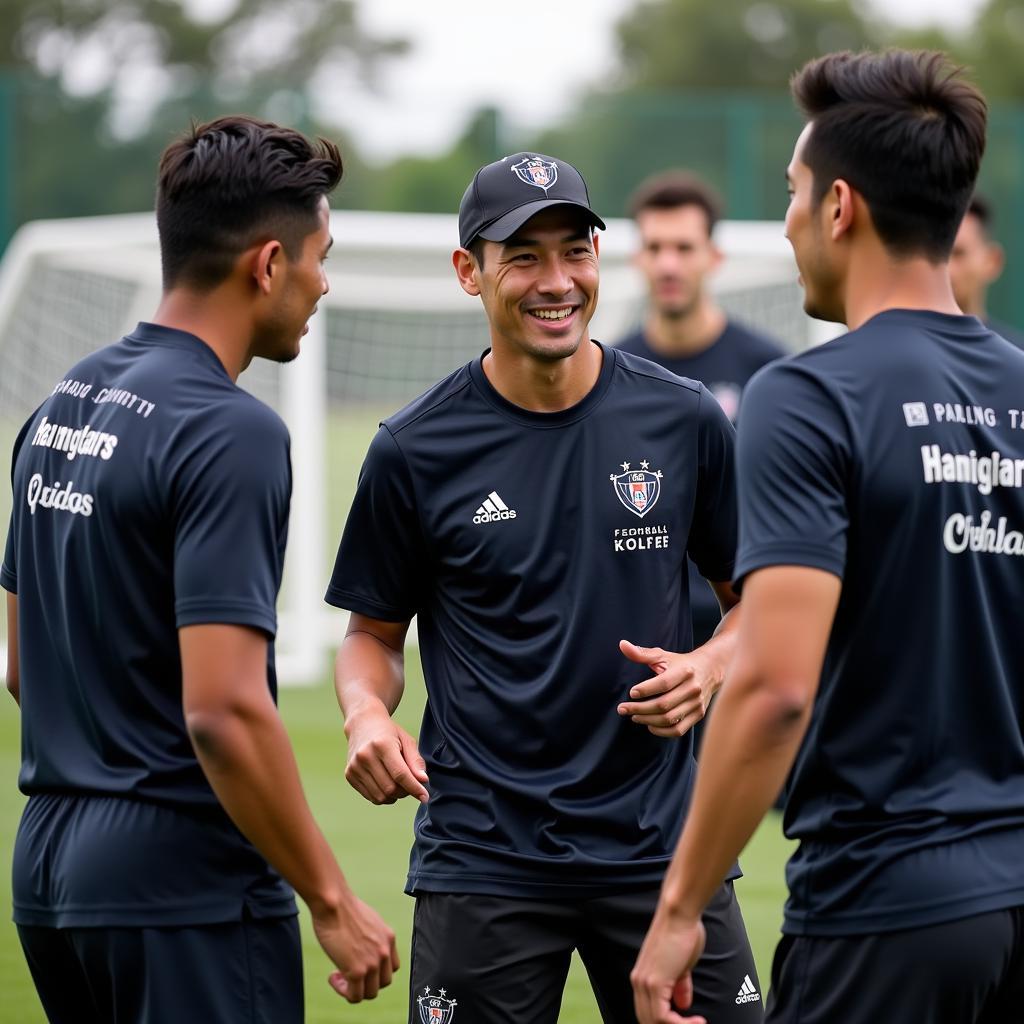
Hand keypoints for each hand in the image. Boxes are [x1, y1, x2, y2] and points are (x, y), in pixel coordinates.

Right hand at [313, 892, 399, 1001]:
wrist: (333, 903)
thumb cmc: (343, 908)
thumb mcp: (367, 921)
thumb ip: (371, 936)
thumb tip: (362, 947)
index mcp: (389, 938)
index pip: (392, 967)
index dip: (375, 971)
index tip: (359, 964)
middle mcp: (384, 951)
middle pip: (383, 983)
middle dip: (366, 981)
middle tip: (348, 972)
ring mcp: (373, 963)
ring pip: (370, 993)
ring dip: (354, 989)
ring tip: (339, 975)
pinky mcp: (358, 971)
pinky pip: (355, 996)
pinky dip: (343, 991)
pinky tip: (333, 977)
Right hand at [344, 704, 428, 803]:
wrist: (362, 724)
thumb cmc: (389, 733)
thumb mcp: (406, 740)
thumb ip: (415, 761)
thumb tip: (423, 780)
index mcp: (382, 744)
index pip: (400, 774)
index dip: (414, 788)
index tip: (425, 797)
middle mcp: (365, 756)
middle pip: (390, 788)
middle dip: (405, 792)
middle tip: (411, 785)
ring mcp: (354, 766)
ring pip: (380, 796)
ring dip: (394, 796)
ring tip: (399, 785)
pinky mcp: (349, 774)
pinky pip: (370, 797)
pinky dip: (383, 796)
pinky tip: (387, 785)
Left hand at [617, 640, 721, 737]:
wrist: (709, 670)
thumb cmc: (680, 663)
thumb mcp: (662, 655)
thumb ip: (641, 653)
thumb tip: (622, 645)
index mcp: (684, 671)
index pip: (663, 683)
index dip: (646, 689)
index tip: (631, 693)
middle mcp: (693, 688)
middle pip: (663, 704)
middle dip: (639, 708)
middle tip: (622, 709)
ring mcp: (697, 703)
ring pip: (669, 719)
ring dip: (648, 720)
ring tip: (633, 716)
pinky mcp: (698, 715)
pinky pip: (678, 730)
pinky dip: (662, 731)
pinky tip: (649, 725)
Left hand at [631, 909, 706, 1023]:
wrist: (679, 914)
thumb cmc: (683, 932)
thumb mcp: (681, 965)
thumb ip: (679, 985)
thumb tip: (683, 1004)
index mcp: (642, 977)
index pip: (647, 1012)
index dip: (668, 1022)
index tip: (691, 1021)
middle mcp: (638, 982)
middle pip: (648, 1020)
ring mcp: (644, 983)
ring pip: (654, 1022)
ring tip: (699, 1023)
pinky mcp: (654, 983)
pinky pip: (662, 1018)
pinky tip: (697, 1021)